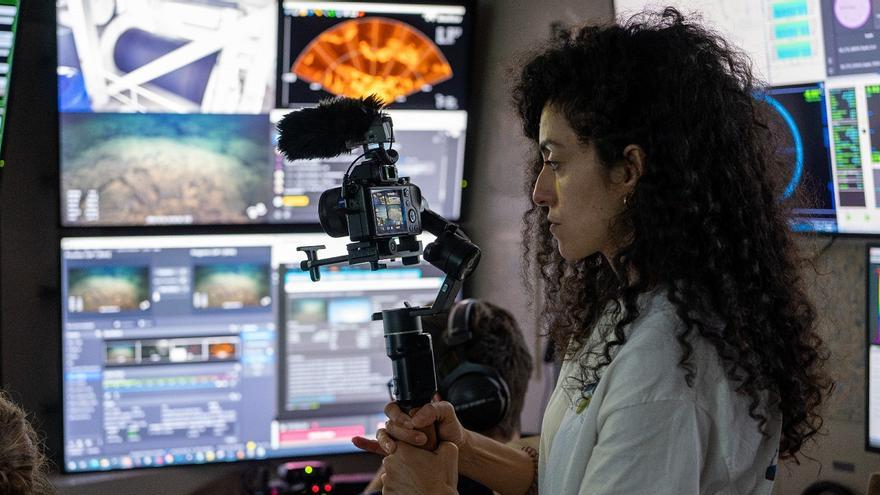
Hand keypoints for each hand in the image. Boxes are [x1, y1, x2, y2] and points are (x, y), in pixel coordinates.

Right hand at [352, 401, 466, 454]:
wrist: (455, 448)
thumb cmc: (450, 429)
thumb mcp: (447, 413)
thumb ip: (434, 408)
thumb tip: (417, 416)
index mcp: (409, 410)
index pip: (394, 407)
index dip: (400, 416)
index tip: (414, 424)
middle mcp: (401, 422)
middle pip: (389, 423)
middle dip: (401, 432)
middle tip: (420, 439)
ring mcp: (397, 437)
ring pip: (383, 435)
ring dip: (386, 441)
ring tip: (395, 449)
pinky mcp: (396, 451)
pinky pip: (375, 446)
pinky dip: (365, 444)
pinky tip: (357, 441)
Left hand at [381, 441, 458, 494]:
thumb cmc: (442, 479)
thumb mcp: (449, 451)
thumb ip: (441, 439)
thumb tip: (440, 438)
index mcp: (401, 449)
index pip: (402, 441)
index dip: (412, 448)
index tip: (421, 454)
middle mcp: (389, 462)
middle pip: (395, 457)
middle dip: (406, 461)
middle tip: (421, 469)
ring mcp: (386, 480)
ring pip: (393, 472)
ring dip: (402, 475)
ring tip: (418, 480)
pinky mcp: (386, 493)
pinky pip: (392, 486)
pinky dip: (400, 487)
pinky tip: (413, 489)